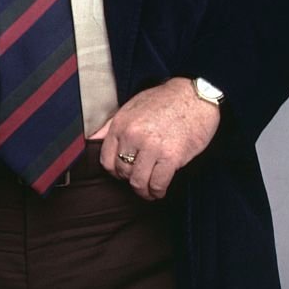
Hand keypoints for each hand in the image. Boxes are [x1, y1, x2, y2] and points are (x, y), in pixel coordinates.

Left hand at [90, 77, 219, 200]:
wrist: (195, 96)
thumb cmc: (165, 100)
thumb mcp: (132, 106)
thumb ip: (111, 125)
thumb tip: (93, 139)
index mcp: (121, 124)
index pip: (106, 160)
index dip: (115, 171)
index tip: (123, 173)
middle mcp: (133, 136)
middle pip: (123, 172)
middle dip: (131, 179)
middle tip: (140, 178)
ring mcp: (152, 147)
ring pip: (138, 182)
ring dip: (144, 190)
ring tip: (149, 190)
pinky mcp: (171, 157)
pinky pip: (158, 184)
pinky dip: (158, 192)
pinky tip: (160, 190)